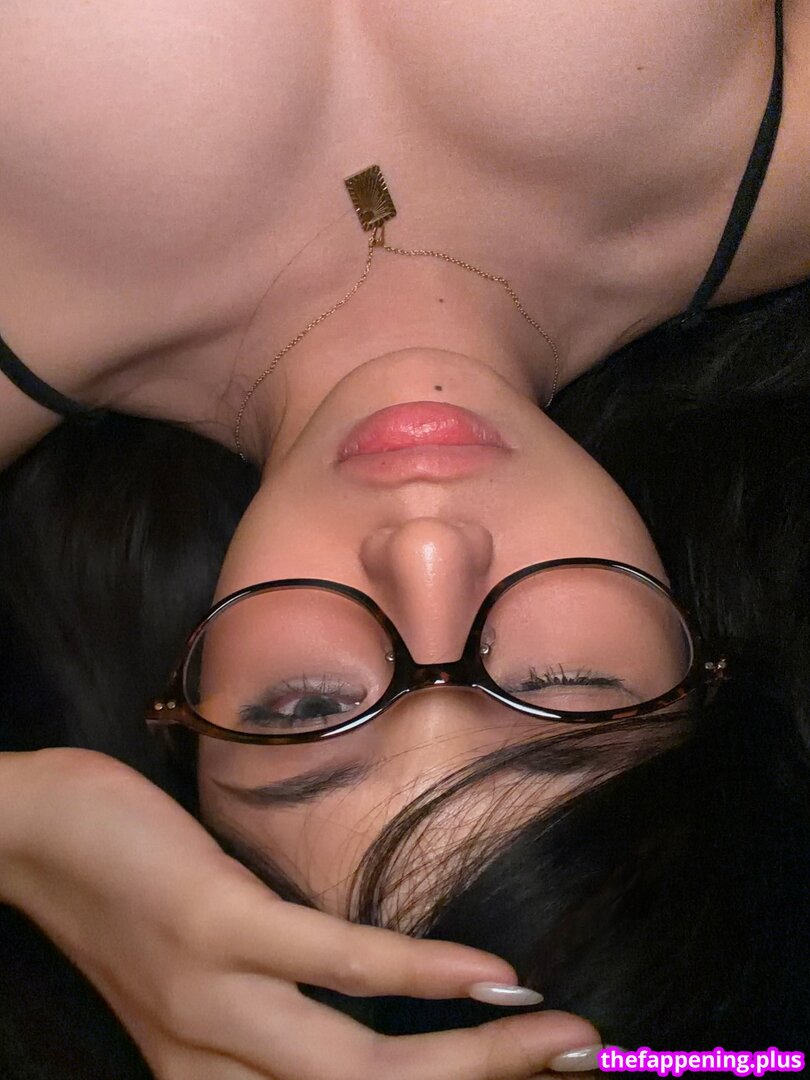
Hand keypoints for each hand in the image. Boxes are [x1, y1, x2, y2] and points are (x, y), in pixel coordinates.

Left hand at [4, 749, 599, 1078]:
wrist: (25, 831)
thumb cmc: (121, 887)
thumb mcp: (189, 971)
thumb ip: (267, 994)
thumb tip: (374, 983)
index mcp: (207, 1077)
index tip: (523, 1076)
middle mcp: (213, 1065)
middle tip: (580, 1062)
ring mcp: (214, 1001)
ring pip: (360, 1064)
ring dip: (476, 1059)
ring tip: (557, 1036)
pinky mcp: (217, 929)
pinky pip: (336, 964)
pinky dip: (423, 978)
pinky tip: (488, 973)